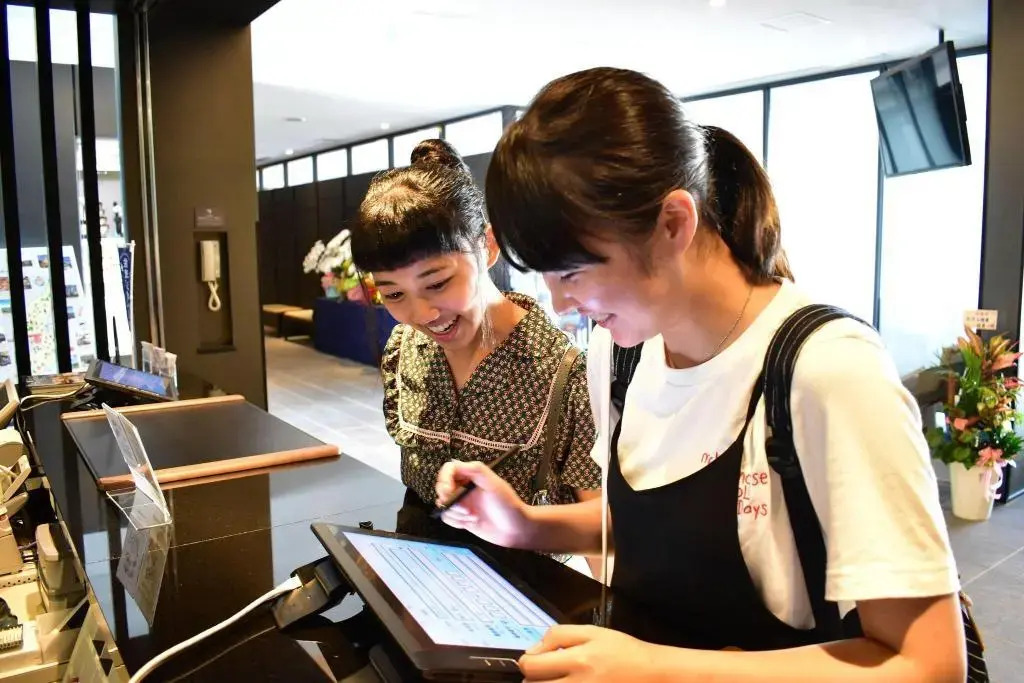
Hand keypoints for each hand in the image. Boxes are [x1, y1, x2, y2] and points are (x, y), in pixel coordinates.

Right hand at [435, 460, 531, 547]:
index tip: (448, 492)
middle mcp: (464, 487)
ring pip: (443, 504)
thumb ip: (476, 470)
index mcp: (472, 476)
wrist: (515, 530)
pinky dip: (456, 522)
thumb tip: (455, 464)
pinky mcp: (461, 517)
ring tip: (474, 516)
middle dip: (449, 500)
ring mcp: (462, 503)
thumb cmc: (507, 504)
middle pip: (442, 487)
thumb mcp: (494, 484)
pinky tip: (471, 523)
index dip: (444, 479)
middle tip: (464, 509)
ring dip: (456, 513)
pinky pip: (447, 517)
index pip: (449, 470)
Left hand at [518, 625, 663, 681]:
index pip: (532, 666)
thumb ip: (559, 636)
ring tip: (556, 679)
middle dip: (532, 678)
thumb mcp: (592, 632)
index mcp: (578, 660)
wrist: (651, 674)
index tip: (535, 658)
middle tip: (543, 671)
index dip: (527, 661)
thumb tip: (534, 649)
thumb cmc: (622, 650)